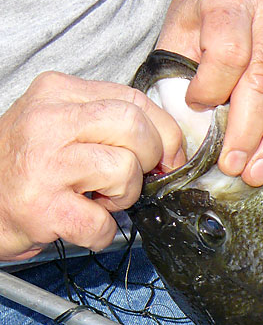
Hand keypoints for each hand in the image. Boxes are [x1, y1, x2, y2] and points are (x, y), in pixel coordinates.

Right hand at [0, 72, 184, 260]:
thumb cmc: (29, 169)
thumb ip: (112, 125)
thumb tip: (170, 147)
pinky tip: (81, 223)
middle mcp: (48, 120)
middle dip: (147, 160)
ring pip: (125, 170)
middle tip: (126, 178)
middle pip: (135, 127)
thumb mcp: (65, 127)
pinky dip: (102, 232)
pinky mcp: (42, 206)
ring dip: (123, 197)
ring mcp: (44, 162)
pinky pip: (103, 222)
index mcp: (58, 93)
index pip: (136, 100)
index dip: (165, 133)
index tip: (167, 156)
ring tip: (95, 199)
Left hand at [157, 0, 262, 185]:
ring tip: (259, 170)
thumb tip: (188, 127)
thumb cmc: (213, 12)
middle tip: (234, 165)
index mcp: (232, 0)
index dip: (213, 88)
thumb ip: (180, 72)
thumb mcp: (184, 28)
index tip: (198, 108)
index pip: (229, 54)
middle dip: (248, 134)